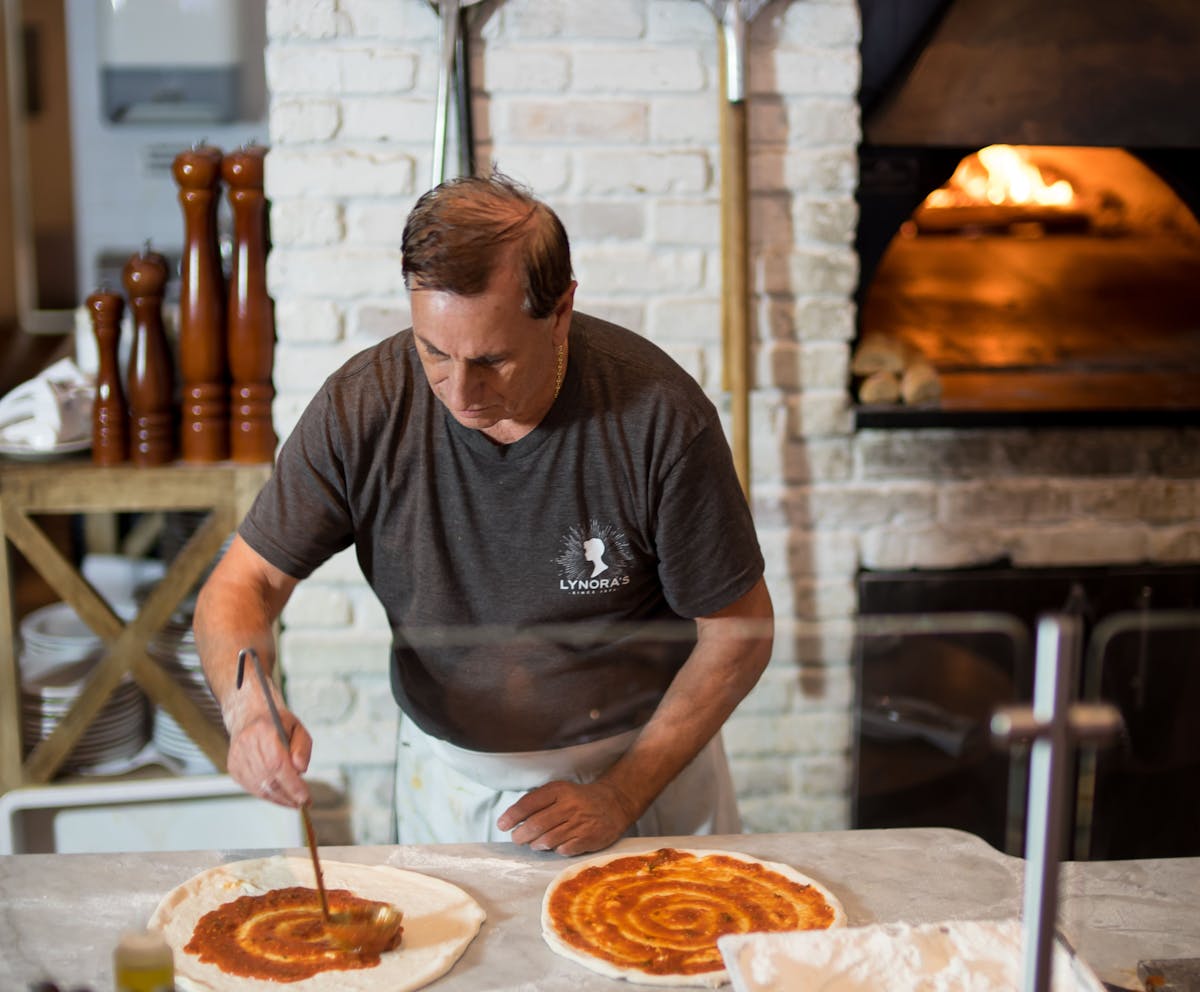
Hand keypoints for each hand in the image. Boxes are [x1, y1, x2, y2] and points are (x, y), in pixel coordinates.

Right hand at [224, 697, 312, 808]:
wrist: (250, 717)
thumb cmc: (277, 723)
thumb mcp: (297, 728)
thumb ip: (303, 747)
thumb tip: (301, 770)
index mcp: (264, 730)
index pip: (278, 764)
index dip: (292, 784)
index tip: (305, 797)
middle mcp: (247, 744)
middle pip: (269, 779)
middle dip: (288, 795)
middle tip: (303, 802)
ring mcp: (237, 757)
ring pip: (259, 787)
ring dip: (278, 799)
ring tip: (293, 802)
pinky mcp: (233, 768)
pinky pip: (252, 788)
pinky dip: (267, 795)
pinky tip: (279, 796)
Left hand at [497, 779, 638, 855]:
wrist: (614, 804)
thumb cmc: (578, 799)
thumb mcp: (560, 791)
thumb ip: (538, 802)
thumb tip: (513, 820)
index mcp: (559, 790)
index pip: (529, 803)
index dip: (512, 816)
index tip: (502, 825)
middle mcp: (569, 805)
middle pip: (536, 824)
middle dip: (521, 835)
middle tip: (516, 838)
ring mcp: (580, 823)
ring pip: (548, 839)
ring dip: (536, 844)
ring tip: (534, 842)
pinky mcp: (588, 838)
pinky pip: (563, 849)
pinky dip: (554, 849)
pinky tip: (554, 845)